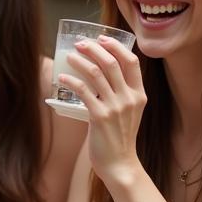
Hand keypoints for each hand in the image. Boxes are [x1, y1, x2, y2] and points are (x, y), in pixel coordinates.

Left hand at [59, 36, 145, 186]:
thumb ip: (122, 95)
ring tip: (69, 56)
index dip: (116, 46)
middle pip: (112, 63)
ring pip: (96, 73)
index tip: (102, 38)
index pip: (132, 62)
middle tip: (80, 43)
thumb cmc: (120, 137)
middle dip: (94, 48)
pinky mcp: (99, 117)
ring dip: (80, 61)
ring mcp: (115, 107)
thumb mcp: (130, 113)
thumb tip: (102, 75)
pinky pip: (83, 91)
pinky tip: (62, 78)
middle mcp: (129, 98)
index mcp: (139, 95)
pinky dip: (71, 81)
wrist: (120, 164)